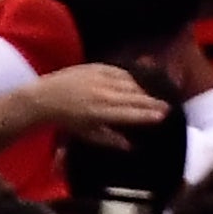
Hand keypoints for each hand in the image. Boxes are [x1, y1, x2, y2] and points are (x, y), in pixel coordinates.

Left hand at [24, 61, 170, 146]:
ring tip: (152, 98)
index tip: (163, 116)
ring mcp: (99, 78)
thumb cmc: (66, 120)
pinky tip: (136, 84)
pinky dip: (130, 78)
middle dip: (152, 102)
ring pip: (129, 83)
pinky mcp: (96, 67)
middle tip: (167, 106)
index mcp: (100, 112)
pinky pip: (120, 71)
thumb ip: (110, 139)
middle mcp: (102, 93)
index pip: (130, 113)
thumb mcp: (87, 134)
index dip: (148, 115)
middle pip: (134, 97)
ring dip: (142, 90)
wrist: (45, 97)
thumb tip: (130, 146)